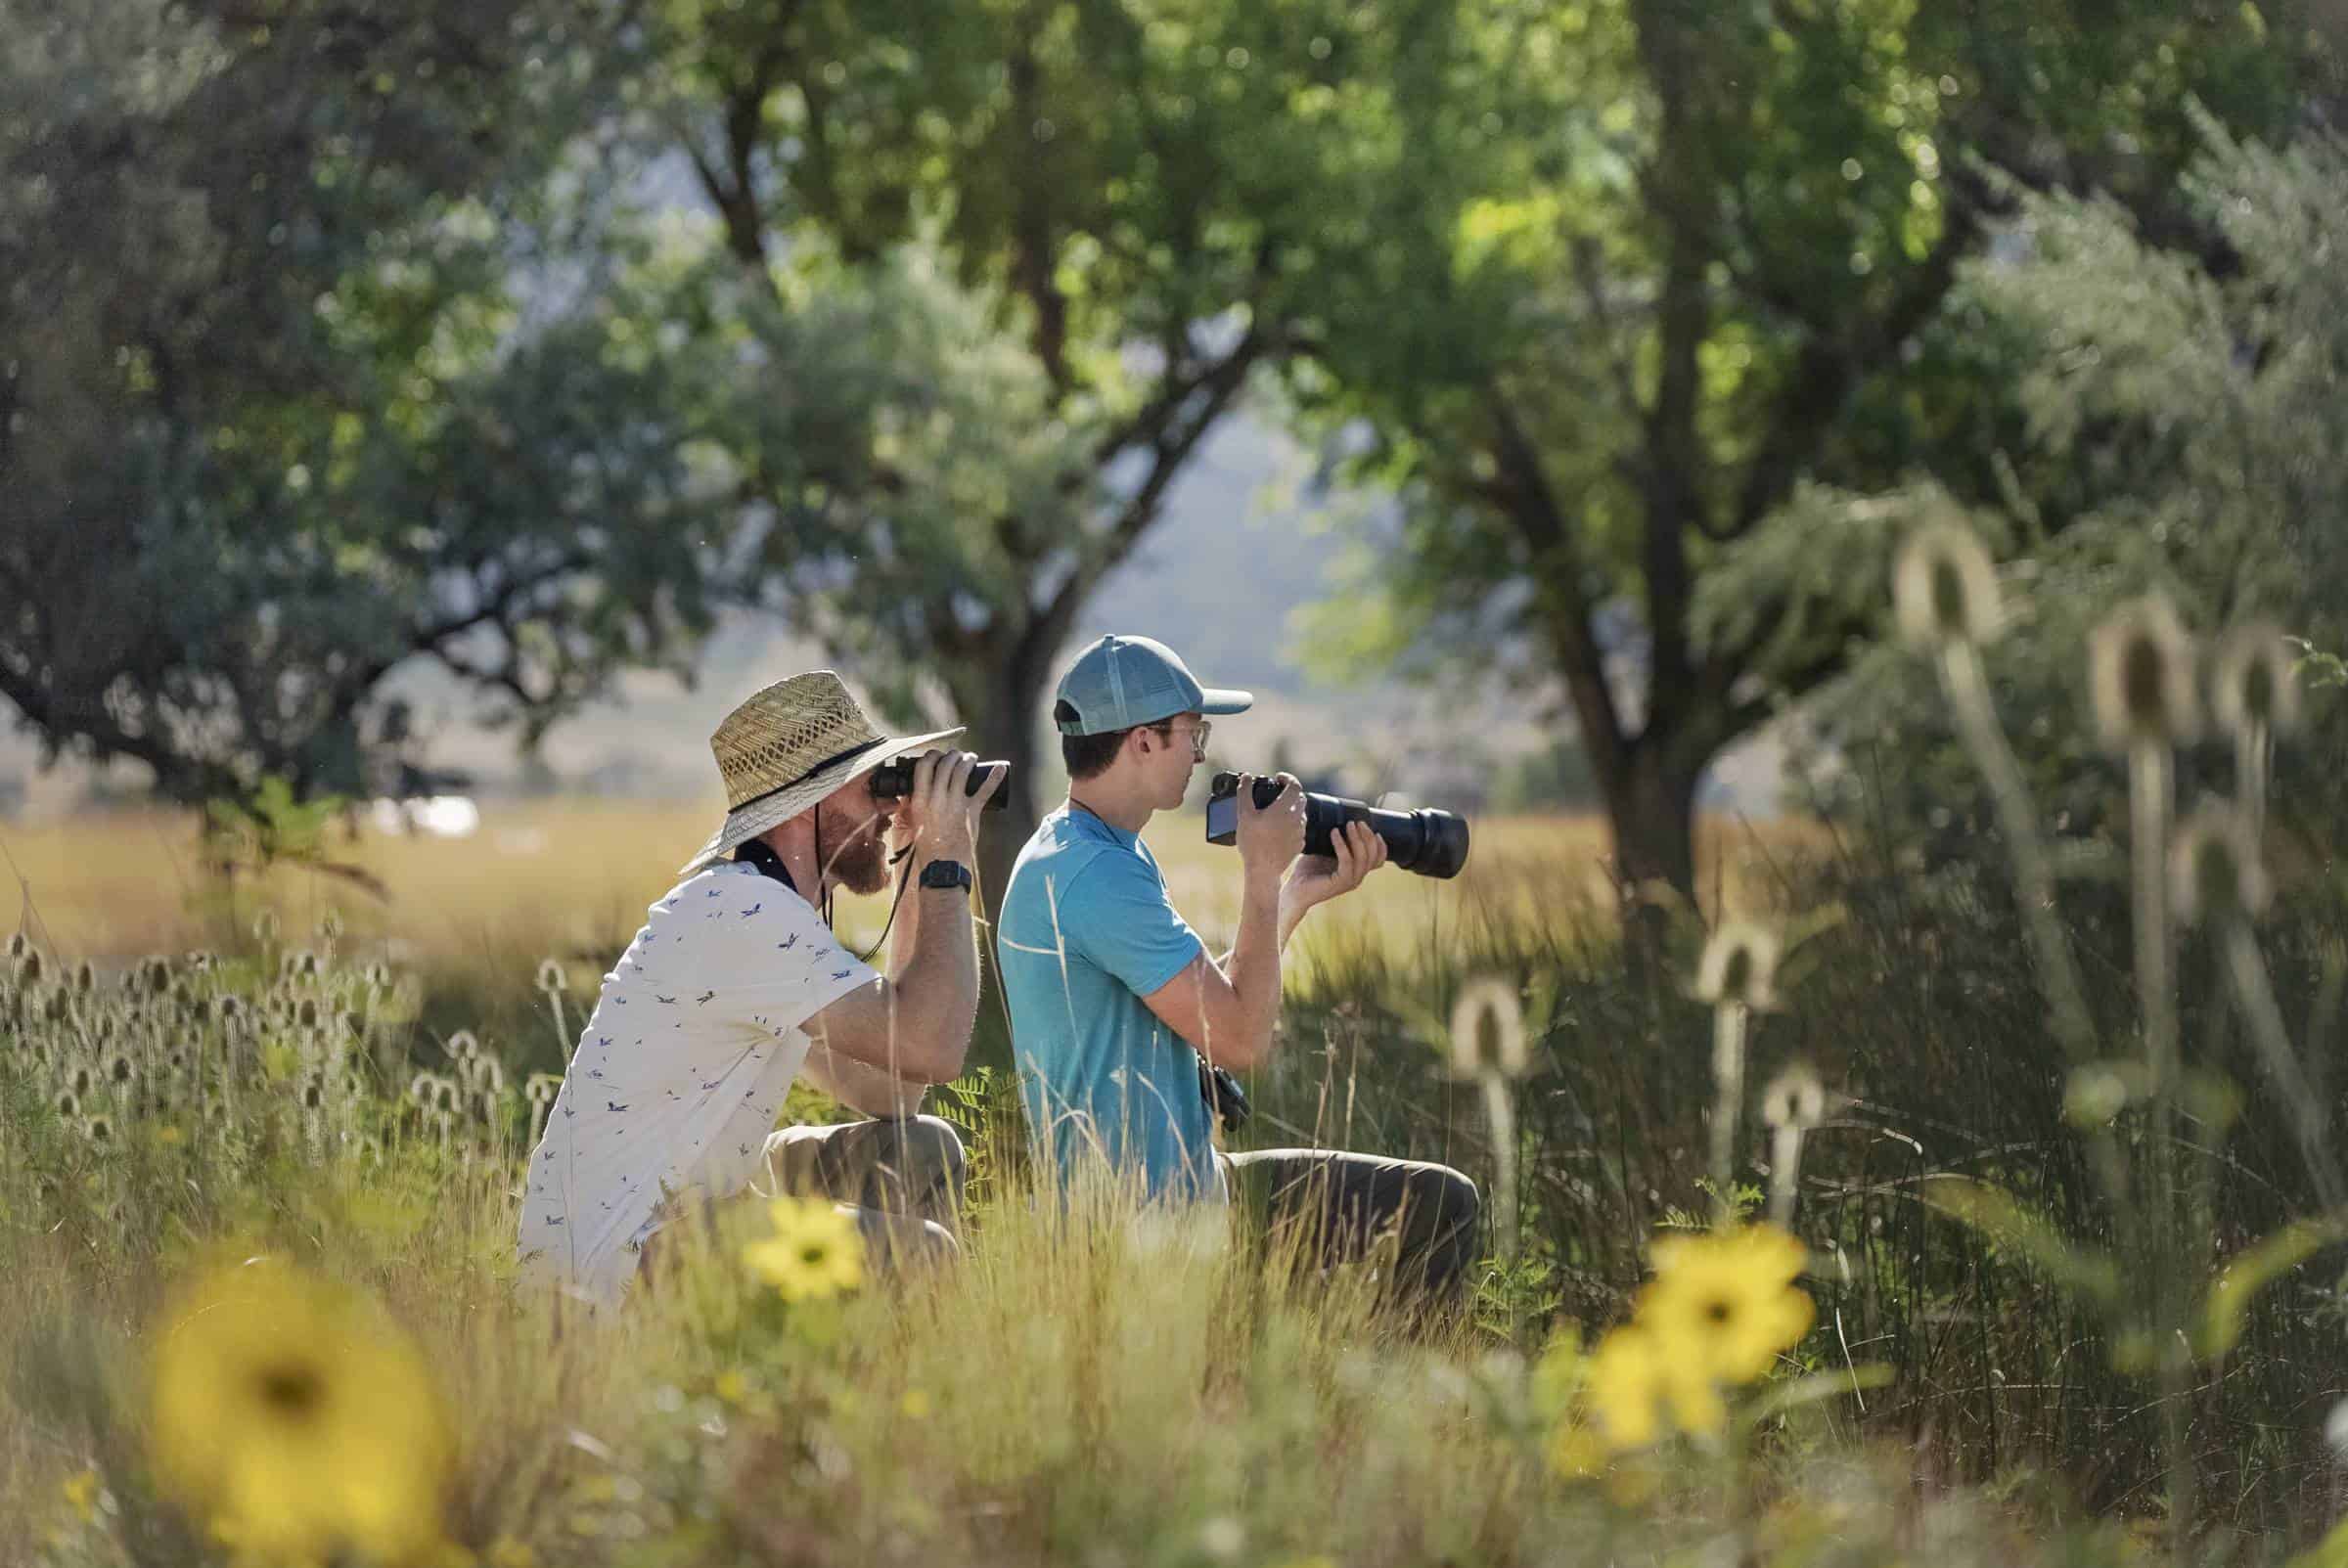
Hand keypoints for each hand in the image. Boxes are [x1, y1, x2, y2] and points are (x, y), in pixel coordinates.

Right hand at [898, 750, 998, 864]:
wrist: (942, 866)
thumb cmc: (927, 848)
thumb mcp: (914, 823)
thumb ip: (913, 806)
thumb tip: (913, 793)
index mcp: (920, 800)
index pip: (924, 766)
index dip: (932, 755)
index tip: (937, 755)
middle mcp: (936, 799)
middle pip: (945, 765)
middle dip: (952, 755)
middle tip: (957, 755)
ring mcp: (955, 804)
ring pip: (962, 771)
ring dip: (968, 760)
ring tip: (971, 758)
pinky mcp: (971, 812)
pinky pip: (985, 790)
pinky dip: (994, 777)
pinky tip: (1002, 768)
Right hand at [1235, 772, 1304, 882]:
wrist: (1262, 870)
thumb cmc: (1252, 842)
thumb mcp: (1244, 815)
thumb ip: (1245, 792)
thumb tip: (1247, 777)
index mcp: (1284, 808)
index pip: (1295, 785)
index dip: (1288, 778)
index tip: (1279, 778)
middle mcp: (1296, 818)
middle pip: (1300, 798)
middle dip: (1290, 793)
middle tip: (1277, 794)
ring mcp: (1300, 832)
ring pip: (1301, 814)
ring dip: (1291, 809)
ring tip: (1275, 813)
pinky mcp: (1300, 843)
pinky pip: (1299, 828)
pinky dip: (1292, 824)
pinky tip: (1278, 830)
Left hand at [1282, 819, 1386, 913]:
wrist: (1295, 890)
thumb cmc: (1308, 870)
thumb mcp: (1325, 852)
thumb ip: (1336, 842)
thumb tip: (1337, 820)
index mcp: (1356, 871)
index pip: (1378, 860)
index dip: (1381, 845)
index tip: (1375, 830)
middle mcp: (1357, 878)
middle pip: (1373, 856)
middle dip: (1368, 836)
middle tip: (1357, 822)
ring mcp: (1350, 882)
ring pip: (1363, 858)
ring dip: (1357, 838)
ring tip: (1349, 825)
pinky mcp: (1340, 882)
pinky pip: (1347, 861)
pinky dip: (1342, 845)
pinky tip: (1334, 833)